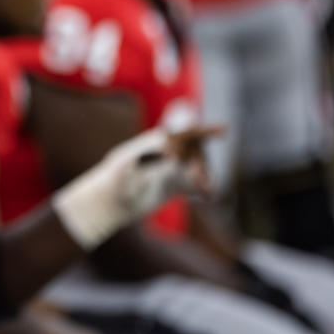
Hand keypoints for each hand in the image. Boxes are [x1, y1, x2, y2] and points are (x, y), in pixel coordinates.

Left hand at [52, 125, 223, 249]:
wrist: (108, 203)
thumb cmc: (112, 181)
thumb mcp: (125, 166)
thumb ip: (146, 155)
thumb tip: (169, 147)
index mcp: (156, 142)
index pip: (184, 133)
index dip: (206, 131)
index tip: (225, 129)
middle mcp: (166, 153)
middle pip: (195, 151)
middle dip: (202, 163)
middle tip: (199, 180)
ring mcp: (171, 170)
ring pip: (198, 168)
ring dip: (204, 176)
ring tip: (204, 190)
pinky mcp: (173, 186)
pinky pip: (195, 185)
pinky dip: (203, 189)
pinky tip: (205, 197)